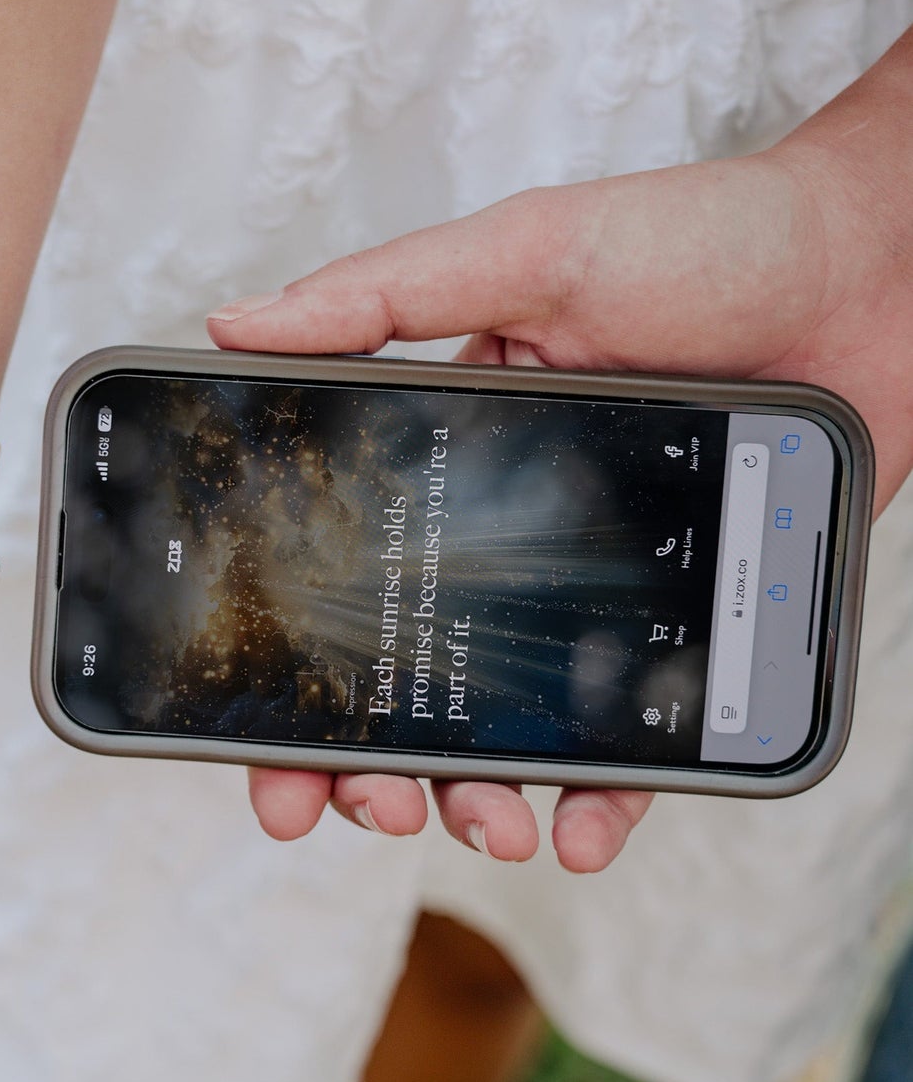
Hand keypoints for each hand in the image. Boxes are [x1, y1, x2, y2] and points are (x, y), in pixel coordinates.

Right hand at [207, 140, 912, 869]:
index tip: (248, 741)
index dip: (285, 671)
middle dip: (367, 767)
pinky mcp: (678, 633)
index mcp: (438, 467)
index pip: (337, 583)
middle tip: (362, 806)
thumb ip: (382, 297)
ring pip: (505, 732)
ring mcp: (587, 598)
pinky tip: (574, 835)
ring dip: (471, 798)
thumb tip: (232, 326)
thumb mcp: (524, 253)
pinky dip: (598, 803)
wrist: (875, 271)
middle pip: (405, 685)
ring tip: (479, 825)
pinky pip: (627, 743)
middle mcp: (499, 546)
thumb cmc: (701, 245)